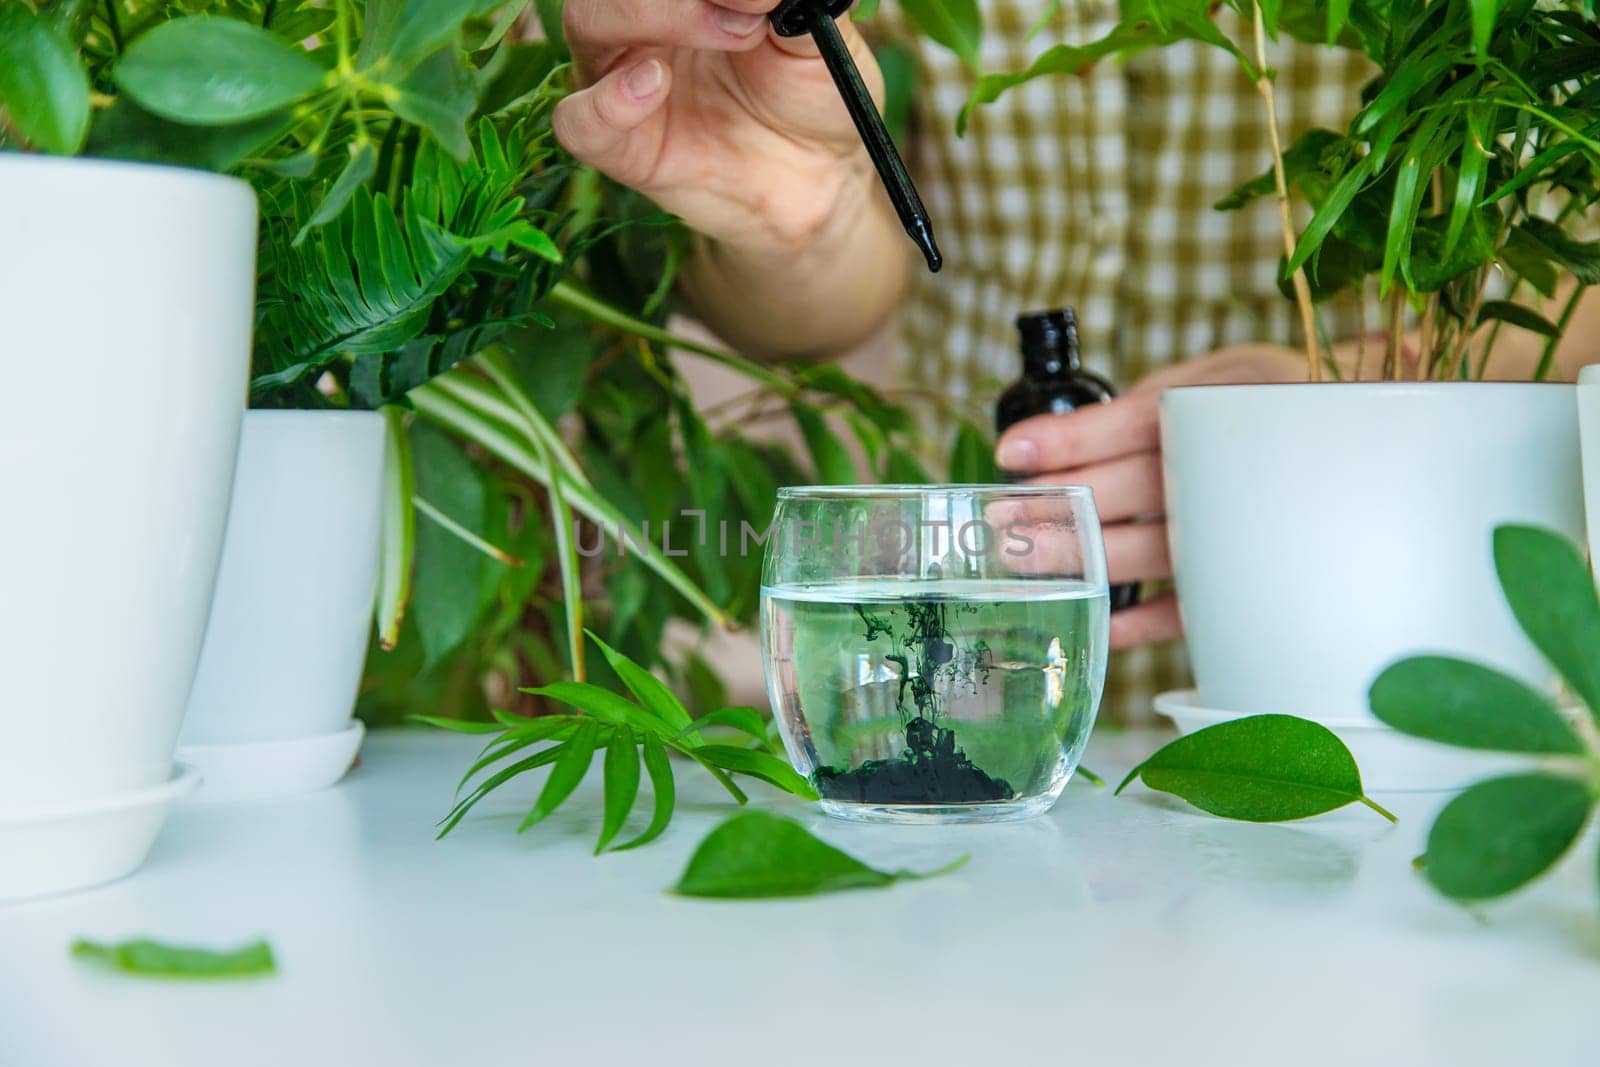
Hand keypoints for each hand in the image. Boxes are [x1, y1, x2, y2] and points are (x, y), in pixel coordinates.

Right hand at [553, 1, 880, 254]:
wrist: (821, 177)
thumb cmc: (809, 94)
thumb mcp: (814, 34)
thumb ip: (783, 0)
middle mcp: (641, 25)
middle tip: (751, 9)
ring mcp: (622, 79)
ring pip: (588, 23)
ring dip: (648, 13)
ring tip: (733, 33)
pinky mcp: (621, 147)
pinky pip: (578, 121)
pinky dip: (606, 102)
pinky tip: (654, 84)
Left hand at [994, 344, 1306, 649]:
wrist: (1364, 438)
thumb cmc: (1270, 401)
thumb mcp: (1212, 377)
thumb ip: (1146, 405)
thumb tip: (1052, 445)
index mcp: (1218, 410)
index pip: (1134, 426)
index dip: (1069, 439)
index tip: (1011, 452)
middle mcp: (1227, 472)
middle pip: (1131, 493)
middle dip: (1058, 506)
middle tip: (1000, 519)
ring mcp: (1237, 530)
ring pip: (1149, 551)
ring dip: (1080, 559)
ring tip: (1023, 561)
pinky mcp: (1245, 576)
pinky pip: (1190, 609)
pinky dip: (1140, 621)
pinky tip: (1097, 618)